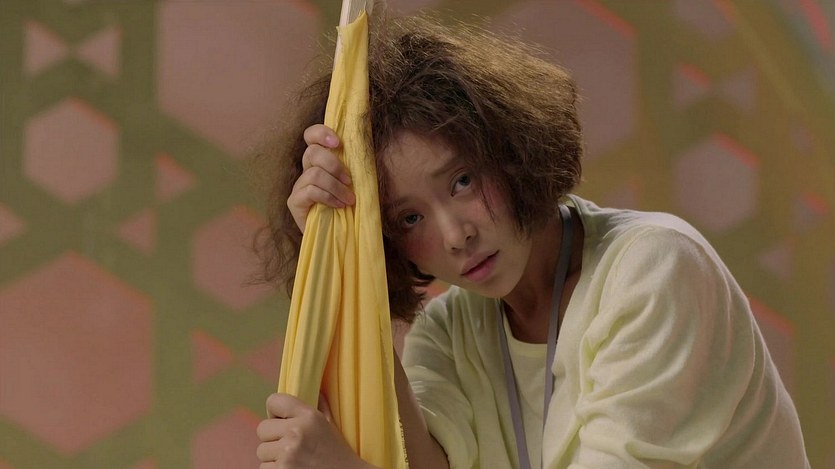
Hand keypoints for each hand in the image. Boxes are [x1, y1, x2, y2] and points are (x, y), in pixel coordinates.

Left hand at [256, 393, 370, 468]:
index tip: (282, 421)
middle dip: (273, 438)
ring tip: (293, 460)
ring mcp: (287, 455)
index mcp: (309, 416)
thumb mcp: (331, 425)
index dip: (275, 412)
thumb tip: (315, 387)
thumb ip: (320, 406)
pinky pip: (263, 468)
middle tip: (289, 446)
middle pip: (262, 428)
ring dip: (272, 457)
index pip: (273, 401)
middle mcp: (296, 433)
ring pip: (261, 451)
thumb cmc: (338, 454)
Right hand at [287, 124, 355, 232]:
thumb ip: (355, 166)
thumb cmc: (352, 207)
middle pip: (312, 152)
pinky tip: (339, 206)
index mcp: (320, 160)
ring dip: (336, 187)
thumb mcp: (356, 182)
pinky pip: (310, 191)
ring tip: (349, 200)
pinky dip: (328, 197)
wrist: (341, 236)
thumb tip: (363, 148)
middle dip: (334, 165)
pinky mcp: (294, 202)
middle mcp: (306, 170)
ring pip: (314, 174)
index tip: (338, 143)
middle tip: (350, 181)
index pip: (311, 136)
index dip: (321, 133)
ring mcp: (299, 186)